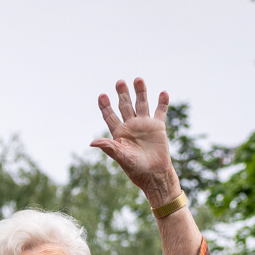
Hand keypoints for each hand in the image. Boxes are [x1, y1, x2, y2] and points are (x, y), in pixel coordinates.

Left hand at [90, 78, 180, 203]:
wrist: (154, 175)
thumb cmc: (136, 169)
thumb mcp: (121, 158)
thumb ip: (109, 148)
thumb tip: (92, 142)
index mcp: (119, 133)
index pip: (110, 116)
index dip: (105, 106)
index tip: (102, 96)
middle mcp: (131, 126)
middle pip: (125, 106)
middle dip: (122, 94)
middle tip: (119, 82)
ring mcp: (145, 125)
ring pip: (142, 104)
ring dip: (140, 92)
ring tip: (138, 79)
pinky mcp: (158, 127)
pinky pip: (160, 112)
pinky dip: (162, 103)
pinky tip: (163, 93)